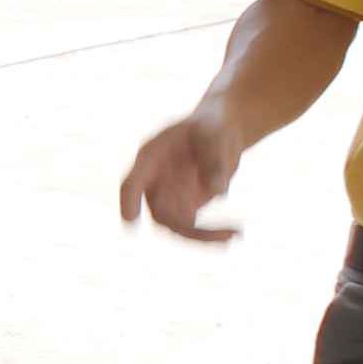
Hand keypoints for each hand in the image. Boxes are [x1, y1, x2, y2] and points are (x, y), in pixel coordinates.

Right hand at [120, 108, 244, 241]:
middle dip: (186, 227)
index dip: (129, 200)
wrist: (219, 133)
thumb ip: (214, 159)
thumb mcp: (214, 134)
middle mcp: (154, 181)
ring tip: (233, 233)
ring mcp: (169, 196)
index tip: (130, 220)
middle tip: (220, 234)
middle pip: (160, 213)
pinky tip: (233, 232)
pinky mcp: (186, 206)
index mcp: (151, 157)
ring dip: (201, 236)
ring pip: (176, 226)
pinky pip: (193, 229)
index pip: (134, 182)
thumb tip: (217, 192)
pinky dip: (211, 235)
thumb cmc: (211, 127)